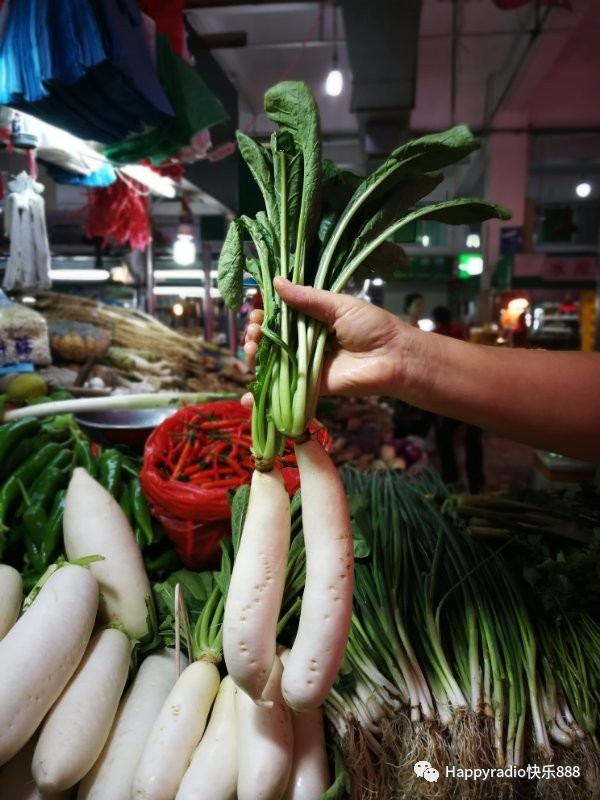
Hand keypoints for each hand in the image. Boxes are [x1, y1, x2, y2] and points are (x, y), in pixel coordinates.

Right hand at [243, 277, 412, 401]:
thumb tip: (276, 281)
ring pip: (271, 361)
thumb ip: (306, 298)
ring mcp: (305, 365)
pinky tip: (248, 389)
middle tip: (255, 329)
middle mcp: (306, 342)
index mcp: (313, 319)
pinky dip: (262, 391)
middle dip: (255, 333)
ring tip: (252, 346)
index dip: (264, 312)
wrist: (393, 358)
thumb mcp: (338, 305)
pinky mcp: (308, 386)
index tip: (256, 308)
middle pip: (271, 338)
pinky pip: (282, 388)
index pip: (280, 314)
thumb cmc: (372, 327)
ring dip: (254, 354)